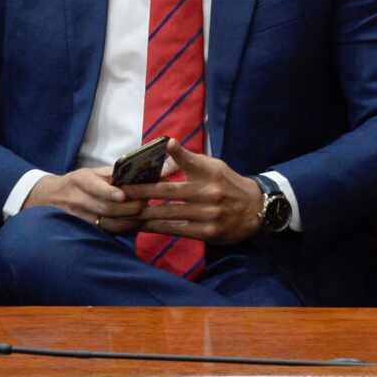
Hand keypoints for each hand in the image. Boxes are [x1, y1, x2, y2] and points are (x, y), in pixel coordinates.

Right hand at [22, 167, 144, 226]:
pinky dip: (120, 229)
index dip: (109, 192)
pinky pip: (103, 231)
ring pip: (105, 222)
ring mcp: (79, 216)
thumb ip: (112, 173)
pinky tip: (134, 224)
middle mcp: (78, 199)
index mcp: (80, 180)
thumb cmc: (78, 181)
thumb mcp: (91, 171)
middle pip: (104, 208)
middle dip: (126, 208)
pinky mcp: (83, 228)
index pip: (94, 187)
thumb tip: (139, 171)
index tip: (123, 194)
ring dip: (126, 220)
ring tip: (142, 213)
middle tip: (144, 204)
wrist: (50, 196)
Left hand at [116, 140, 263, 244]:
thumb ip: (189, 159)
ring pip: (170, 214)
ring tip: (126, 212)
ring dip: (145, 214)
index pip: (185, 163)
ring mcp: (208, 214)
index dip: (171, 158)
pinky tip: (144, 226)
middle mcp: (209, 193)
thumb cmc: (227, 183)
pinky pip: (177, 230)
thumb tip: (166, 143)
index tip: (151, 156)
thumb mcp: (213, 165)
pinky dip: (159, 228)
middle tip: (121, 192)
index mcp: (209, 173)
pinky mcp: (207, 232)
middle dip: (142, 193)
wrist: (255, 208)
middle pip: (169, 193)